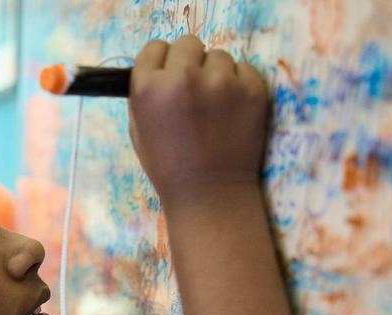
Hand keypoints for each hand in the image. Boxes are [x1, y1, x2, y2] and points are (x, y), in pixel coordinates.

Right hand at [128, 35, 268, 208]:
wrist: (210, 194)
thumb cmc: (169, 166)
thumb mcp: (138, 129)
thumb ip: (146, 93)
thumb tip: (159, 67)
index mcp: (148, 88)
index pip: (154, 48)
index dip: (162, 62)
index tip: (168, 74)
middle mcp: (183, 78)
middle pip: (188, 43)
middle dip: (190, 62)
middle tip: (193, 89)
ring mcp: (221, 82)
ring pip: (219, 56)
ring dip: (216, 74)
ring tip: (215, 106)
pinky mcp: (252, 89)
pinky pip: (244, 69)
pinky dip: (239, 85)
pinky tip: (232, 112)